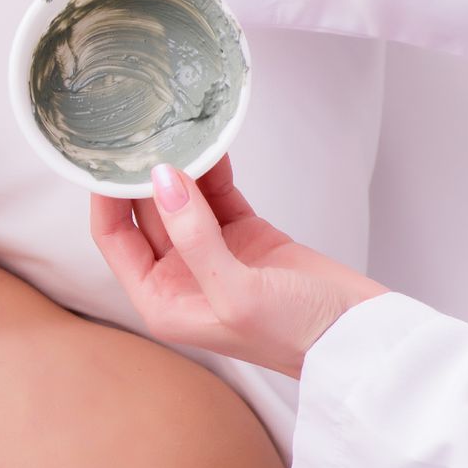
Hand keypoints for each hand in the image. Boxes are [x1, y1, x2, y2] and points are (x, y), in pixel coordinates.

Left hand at [88, 154, 388, 378]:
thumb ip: (193, 236)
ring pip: (181, 200)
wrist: (361, 339)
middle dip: (140, 176)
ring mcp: (212, 254)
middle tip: (138, 132)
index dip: (106, 198)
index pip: (114, 238)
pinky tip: (209, 145)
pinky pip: (217, 195)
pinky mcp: (245, 237)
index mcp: (161, 301)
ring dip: (178, 169)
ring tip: (171, 129)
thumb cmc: (295, 334)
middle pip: (144, 214)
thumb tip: (163, 180)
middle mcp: (179, 278)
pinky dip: (212, 171)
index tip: (106, 158)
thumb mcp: (235, 292)